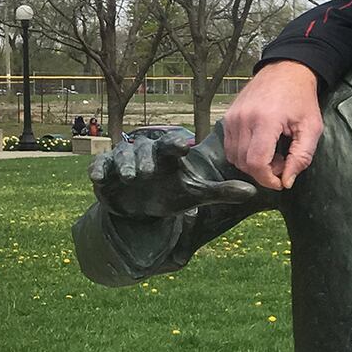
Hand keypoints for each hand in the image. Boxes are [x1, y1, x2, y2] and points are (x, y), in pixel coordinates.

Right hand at [91, 134, 256, 220]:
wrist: (140, 208)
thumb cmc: (170, 194)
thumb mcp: (195, 195)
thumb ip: (222, 191)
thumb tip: (253, 191)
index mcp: (167, 156)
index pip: (172, 144)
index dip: (176, 143)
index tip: (185, 145)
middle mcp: (145, 154)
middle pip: (145, 148)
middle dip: (146, 158)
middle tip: (149, 172)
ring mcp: (123, 161)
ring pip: (122, 154)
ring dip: (126, 164)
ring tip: (130, 177)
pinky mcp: (105, 171)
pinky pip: (100, 166)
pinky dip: (98, 170)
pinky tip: (97, 178)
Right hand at [222, 62, 323, 188]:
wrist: (286, 70)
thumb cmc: (301, 98)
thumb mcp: (312, 128)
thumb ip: (301, 157)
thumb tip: (287, 181)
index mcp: (265, 120)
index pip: (256, 162)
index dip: (267, 179)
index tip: (280, 182)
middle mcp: (243, 118)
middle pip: (244, 163)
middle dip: (263, 171)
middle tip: (281, 162)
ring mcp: (232, 117)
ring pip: (234, 157)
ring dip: (252, 164)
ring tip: (272, 152)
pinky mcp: (227, 117)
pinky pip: (230, 146)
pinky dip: (244, 153)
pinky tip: (261, 145)